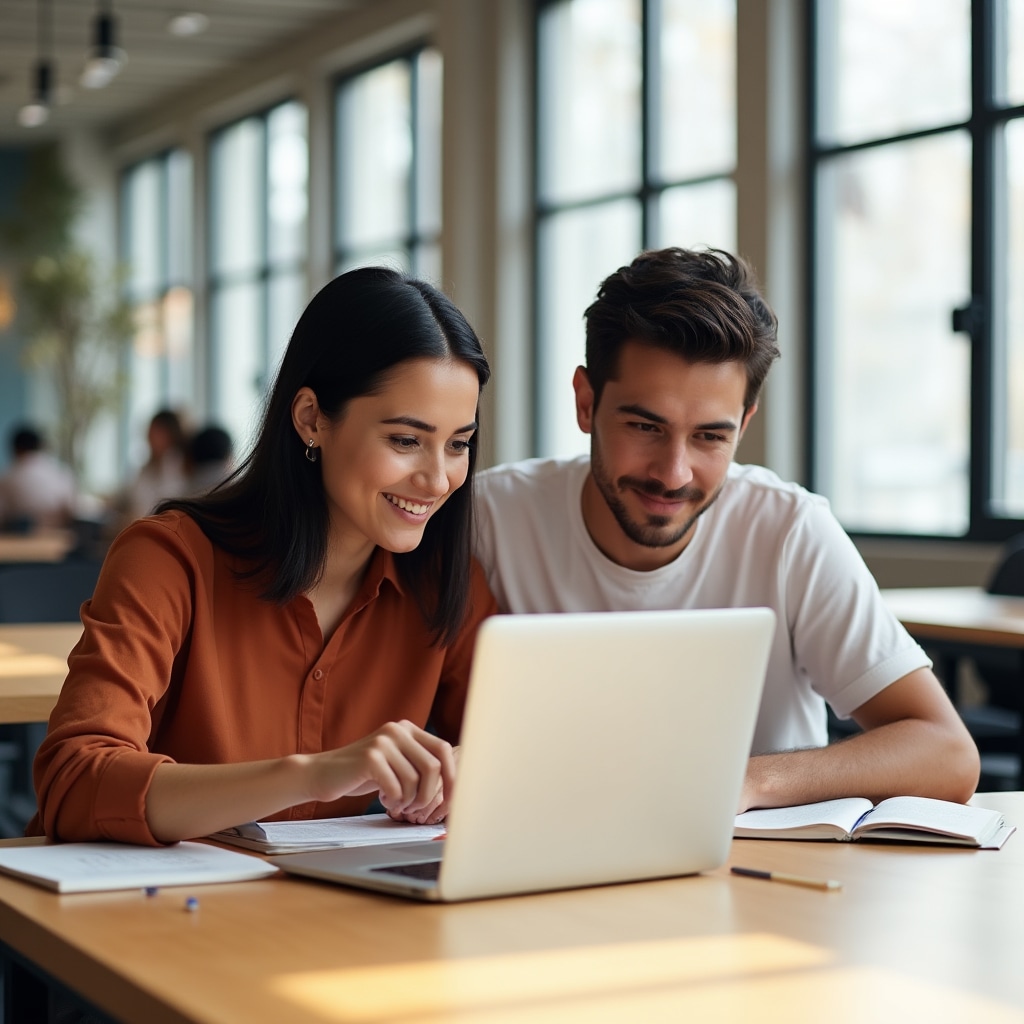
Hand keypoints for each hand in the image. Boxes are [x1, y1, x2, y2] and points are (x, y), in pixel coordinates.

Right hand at [305, 721, 455, 823]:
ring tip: (395, 803)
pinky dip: (394, 801)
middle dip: (430, 794)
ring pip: (416, 780)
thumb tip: (455, 784)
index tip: (450, 801)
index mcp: (408, 728)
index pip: (444, 750)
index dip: (452, 777)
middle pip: (434, 766)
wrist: (322, 774)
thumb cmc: (363, 774)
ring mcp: (383, 741)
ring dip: (409, 801)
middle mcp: (397, 730)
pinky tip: (383, 800)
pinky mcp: (370, 757)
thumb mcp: (395, 762)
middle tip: (416, 808)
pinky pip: (397, 788)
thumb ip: (418, 764)